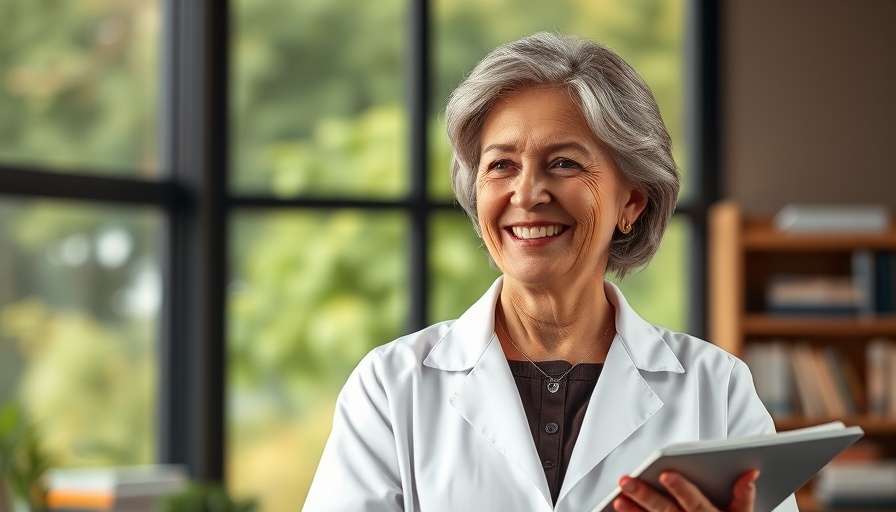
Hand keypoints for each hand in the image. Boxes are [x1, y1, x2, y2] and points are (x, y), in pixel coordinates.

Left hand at [613, 469, 758, 511]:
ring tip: (617, 498)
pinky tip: (619, 509)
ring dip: (633, 511)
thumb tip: (750, 472)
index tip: (666, 474)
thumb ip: (744, 495)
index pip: (694, 502)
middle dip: (645, 495)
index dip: (681, 489)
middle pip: (665, 511)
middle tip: (626, 480)